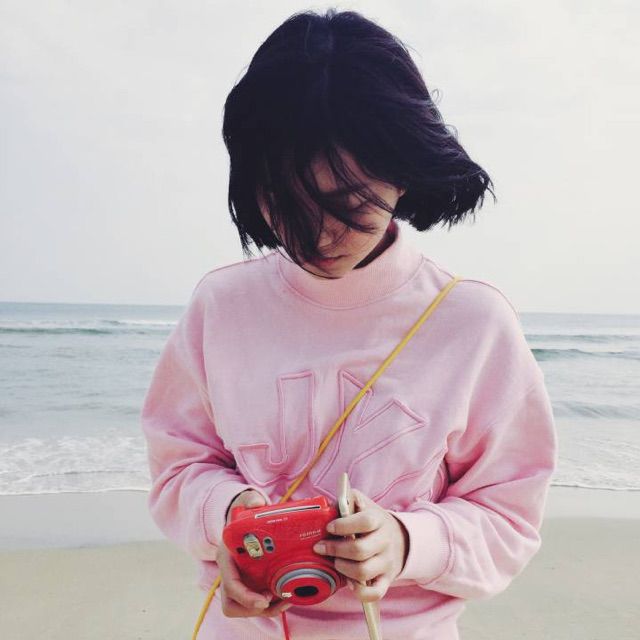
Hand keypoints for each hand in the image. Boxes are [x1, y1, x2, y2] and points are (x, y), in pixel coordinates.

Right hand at [218, 489, 292, 618]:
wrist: (244, 520)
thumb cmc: (245, 513)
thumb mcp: (246, 503)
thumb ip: (250, 500)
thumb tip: (256, 501)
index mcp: (226, 557)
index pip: (229, 584)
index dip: (244, 596)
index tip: (263, 600)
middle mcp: (230, 573)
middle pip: (232, 604)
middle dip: (252, 609)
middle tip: (275, 600)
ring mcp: (239, 582)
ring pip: (244, 608)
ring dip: (265, 611)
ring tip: (285, 600)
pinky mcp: (251, 585)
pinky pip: (257, 604)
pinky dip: (271, 607)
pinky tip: (287, 598)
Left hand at [312, 488, 408, 602]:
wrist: (400, 539)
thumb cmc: (373, 521)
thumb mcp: (364, 505)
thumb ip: (349, 500)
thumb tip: (334, 504)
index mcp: (379, 520)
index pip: (365, 522)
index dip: (344, 525)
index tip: (329, 527)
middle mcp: (385, 542)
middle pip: (360, 550)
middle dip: (335, 549)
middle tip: (321, 547)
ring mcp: (387, 563)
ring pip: (363, 572)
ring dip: (343, 568)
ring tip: (335, 561)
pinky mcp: (386, 580)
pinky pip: (374, 594)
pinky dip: (359, 591)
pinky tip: (349, 582)